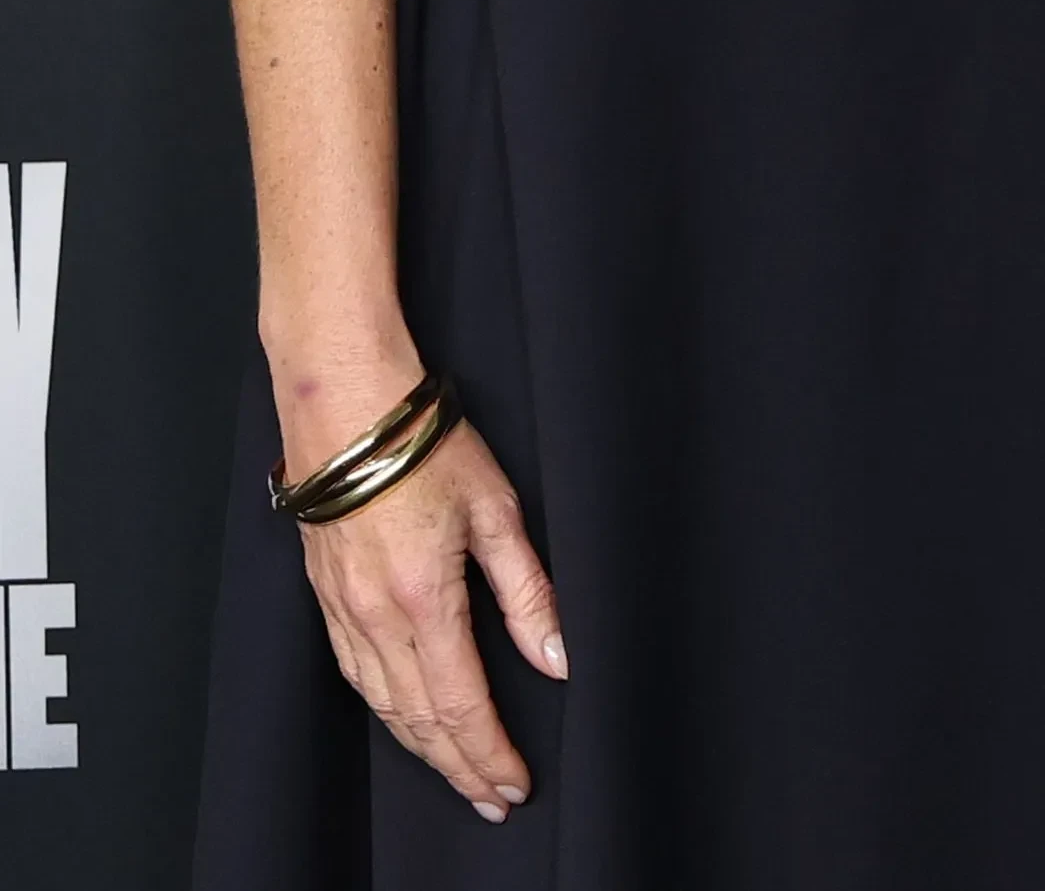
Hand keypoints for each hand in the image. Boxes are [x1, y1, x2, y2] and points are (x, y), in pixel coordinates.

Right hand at [291, 393, 565, 817]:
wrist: (348, 407)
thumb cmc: (426, 444)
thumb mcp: (496, 510)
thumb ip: (528, 592)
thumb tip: (556, 658)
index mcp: (425, 602)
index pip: (462, 705)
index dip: (490, 753)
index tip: (515, 785)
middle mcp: (377, 620)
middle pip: (421, 721)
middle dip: (460, 768)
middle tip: (493, 799)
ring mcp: (344, 613)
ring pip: (384, 708)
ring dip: (423, 750)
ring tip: (458, 775)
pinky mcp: (326, 600)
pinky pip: (356, 677)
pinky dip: (386, 713)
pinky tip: (405, 722)